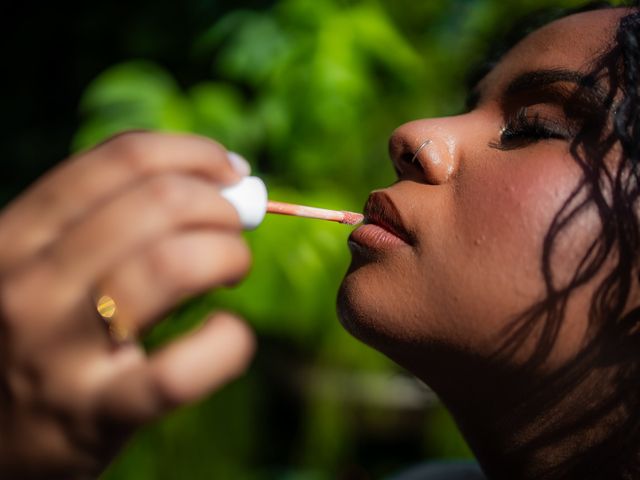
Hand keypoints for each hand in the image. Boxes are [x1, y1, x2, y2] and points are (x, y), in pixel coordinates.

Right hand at [0, 132, 255, 478]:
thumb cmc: (37, 335)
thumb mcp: (44, 266)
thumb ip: (109, 221)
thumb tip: (219, 181)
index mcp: (18, 234)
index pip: (122, 159)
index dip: (195, 153)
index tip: (232, 171)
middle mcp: (29, 284)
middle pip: (157, 204)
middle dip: (221, 206)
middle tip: (237, 227)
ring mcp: (57, 352)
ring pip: (171, 266)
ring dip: (227, 255)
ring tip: (233, 269)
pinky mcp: (93, 415)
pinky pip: (177, 372)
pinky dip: (226, 345)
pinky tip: (231, 335)